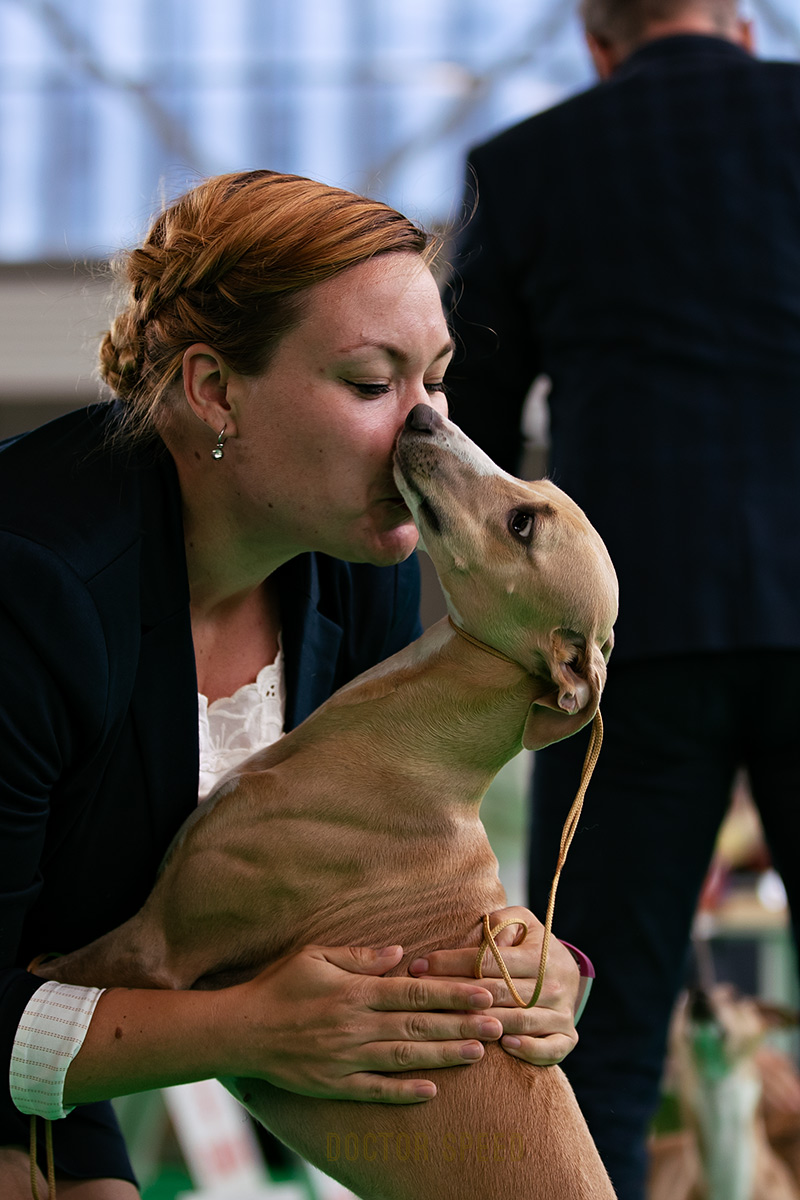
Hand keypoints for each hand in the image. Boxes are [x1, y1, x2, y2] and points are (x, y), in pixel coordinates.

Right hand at [226, 942, 503, 1102]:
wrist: (240, 1030)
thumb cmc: (279, 985)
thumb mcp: (315, 956)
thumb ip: (359, 956)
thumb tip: (400, 954)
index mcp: (354, 992)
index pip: (413, 992)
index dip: (451, 993)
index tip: (483, 992)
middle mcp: (355, 1026)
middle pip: (417, 1026)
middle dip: (461, 1024)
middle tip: (498, 1024)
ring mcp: (346, 1059)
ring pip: (404, 1058)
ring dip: (443, 1056)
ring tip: (478, 1053)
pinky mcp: (334, 1084)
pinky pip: (375, 1090)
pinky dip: (404, 1092)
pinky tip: (432, 1090)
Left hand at [408, 905, 579, 1065]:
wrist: (567, 974)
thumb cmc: (532, 946)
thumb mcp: (521, 923)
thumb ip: (501, 922)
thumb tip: (485, 938)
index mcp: (540, 956)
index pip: (490, 961)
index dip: (453, 962)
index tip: (421, 965)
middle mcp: (553, 986)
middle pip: (498, 992)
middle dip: (456, 993)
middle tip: (422, 994)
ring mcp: (561, 1014)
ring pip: (518, 1021)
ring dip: (482, 1024)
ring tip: (449, 1023)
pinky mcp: (566, 1038)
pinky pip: (548, 1050)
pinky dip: (527, 1049)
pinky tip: (502, 1045)